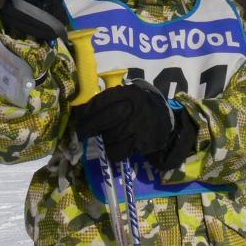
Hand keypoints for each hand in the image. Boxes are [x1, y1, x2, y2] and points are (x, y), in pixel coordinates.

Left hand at [72, 80, 196, 168]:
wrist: (166, 121)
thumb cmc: (141, 107)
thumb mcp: (129, 94)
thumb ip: (110, 98)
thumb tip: (82, 108)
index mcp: (129, 94)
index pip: (102, 101)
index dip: (87, 110)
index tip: (79, 115)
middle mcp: (133, 109)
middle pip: (103, 120)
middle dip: (88, 127)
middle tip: (81, 131)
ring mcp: (137, 127)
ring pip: (109, 136)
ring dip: (103, 139)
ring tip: (106, 136)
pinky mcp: (140, 143)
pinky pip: (117, 151)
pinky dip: (112, 151)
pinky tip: (115, 147)